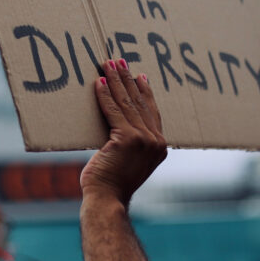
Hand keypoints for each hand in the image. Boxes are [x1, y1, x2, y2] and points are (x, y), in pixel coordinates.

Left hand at [80, 59, 166, 205]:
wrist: (108, 199)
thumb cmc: (112, 183)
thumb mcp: (130, 160)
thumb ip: (132, 143)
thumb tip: (120, 125)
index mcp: (160, 147)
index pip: (152, 112)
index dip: (145, 91)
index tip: (139, 75)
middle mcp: (155, 141)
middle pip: (140, 102)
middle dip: (128, 79)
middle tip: (120, 61)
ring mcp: (143, 140)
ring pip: (127, 103)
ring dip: (116, 80)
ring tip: (108, 64)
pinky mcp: (127, 139)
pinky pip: (113, 111)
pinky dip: (105, 95)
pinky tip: (99, 82)